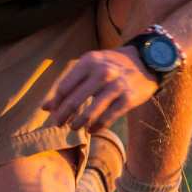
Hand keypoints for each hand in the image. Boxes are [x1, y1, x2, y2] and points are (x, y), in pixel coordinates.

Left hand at [43, 48, 158, 131]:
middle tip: (58, 124)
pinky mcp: (128, 99)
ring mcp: (116, 86)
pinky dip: (97, 126)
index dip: (56, 103)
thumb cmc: (110, 65)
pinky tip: (92, 130)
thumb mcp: (89, 66)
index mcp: (88, 62)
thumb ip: (69, 84)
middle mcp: (102, 72)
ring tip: (74, 128)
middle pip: (74, 100)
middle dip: (63, 116)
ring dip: (79, 123)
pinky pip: (108, 118)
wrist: (146, 61)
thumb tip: (45, 108)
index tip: (52, 113)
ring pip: (91, 112)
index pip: (64, 87)